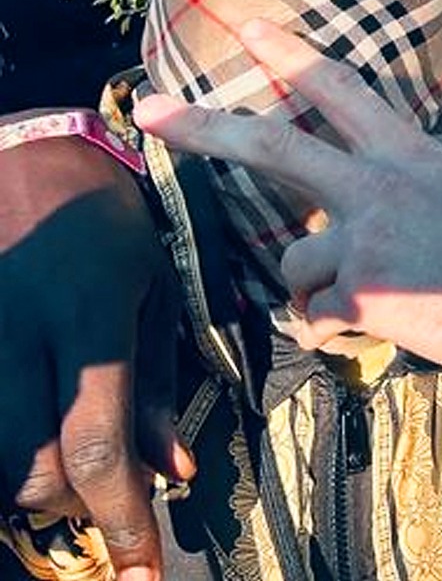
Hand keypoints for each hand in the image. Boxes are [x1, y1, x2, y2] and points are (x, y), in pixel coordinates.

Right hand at [0, 127, 193, 580]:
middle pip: (34, 470)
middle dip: (76, 502)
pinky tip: (33, 429)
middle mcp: (20, 332)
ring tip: (67, 462)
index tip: (141, 571)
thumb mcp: (155, 285)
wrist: (29, 156)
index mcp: (88, 315)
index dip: (120, 521)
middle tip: (107, 491)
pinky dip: (8, 448)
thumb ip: (160, 382)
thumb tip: (171, 474)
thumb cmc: (107, 218)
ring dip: (32, 482)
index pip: (98, 447)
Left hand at [134, 21, 441, 370]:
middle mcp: (378, 185)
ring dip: (318, 292)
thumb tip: (360, 201)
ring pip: (292, 266)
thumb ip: (403, 181)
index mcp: (406, 154)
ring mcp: (368, 237)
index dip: (293, 54)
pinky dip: (339, 334)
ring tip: (378, 299)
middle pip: (276, 149)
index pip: (341, 88)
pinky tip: (385, 329)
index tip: (250, 27)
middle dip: (205, 127)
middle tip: (150, 109)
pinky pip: (317, 321)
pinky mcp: (366, 294)